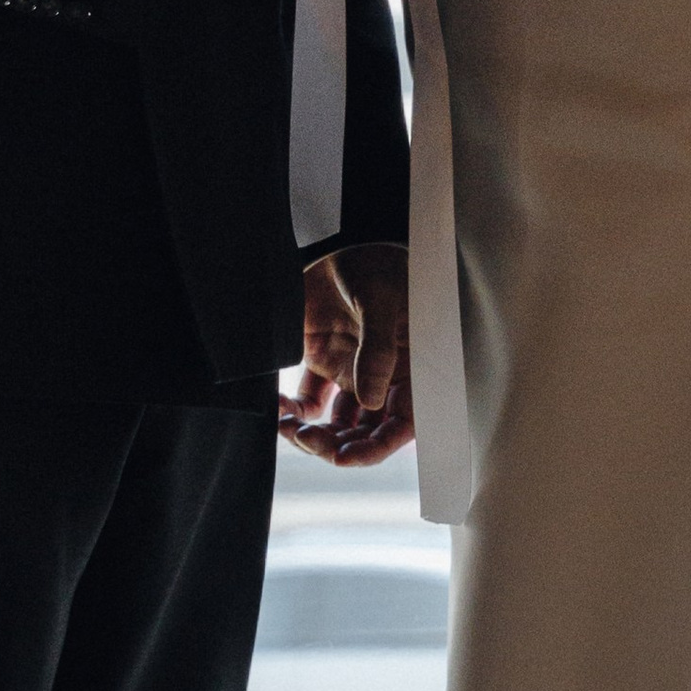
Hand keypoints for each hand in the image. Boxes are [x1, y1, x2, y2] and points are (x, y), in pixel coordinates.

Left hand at [281, 240, 411, 464]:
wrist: (342, 234)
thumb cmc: (376, 261)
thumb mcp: (381, 300)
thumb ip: (377, 349)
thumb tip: (370, 401)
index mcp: (412, 368)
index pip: (402, 424)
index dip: (376, 448)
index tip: (344, 457)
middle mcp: (384, 378)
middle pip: (365, 432)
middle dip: (338, 446)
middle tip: (308, 441)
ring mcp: (352, 372)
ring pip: (336, 424)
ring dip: (314, 435)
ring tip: (290, 428)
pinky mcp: (324, 362)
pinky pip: (310, 401)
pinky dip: (294, 412)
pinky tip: (279, 409)